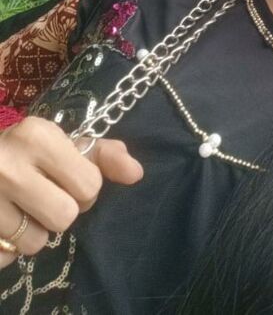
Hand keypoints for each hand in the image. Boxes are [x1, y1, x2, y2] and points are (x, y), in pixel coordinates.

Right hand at [0, 116, 142, 268]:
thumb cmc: (27, 153)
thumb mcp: (63, 144)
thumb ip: (104, 156)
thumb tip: (136, 173)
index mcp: (37, 136)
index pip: (89, 184)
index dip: (84, 186)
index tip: (65, 177)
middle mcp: (9, 165)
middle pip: (65, 217)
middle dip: (61, 210)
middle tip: (46, 195)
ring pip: (36, 242)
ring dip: (34, 231)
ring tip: (22, 208)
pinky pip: (9, 257)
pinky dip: (9, 246)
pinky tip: (3, 220)